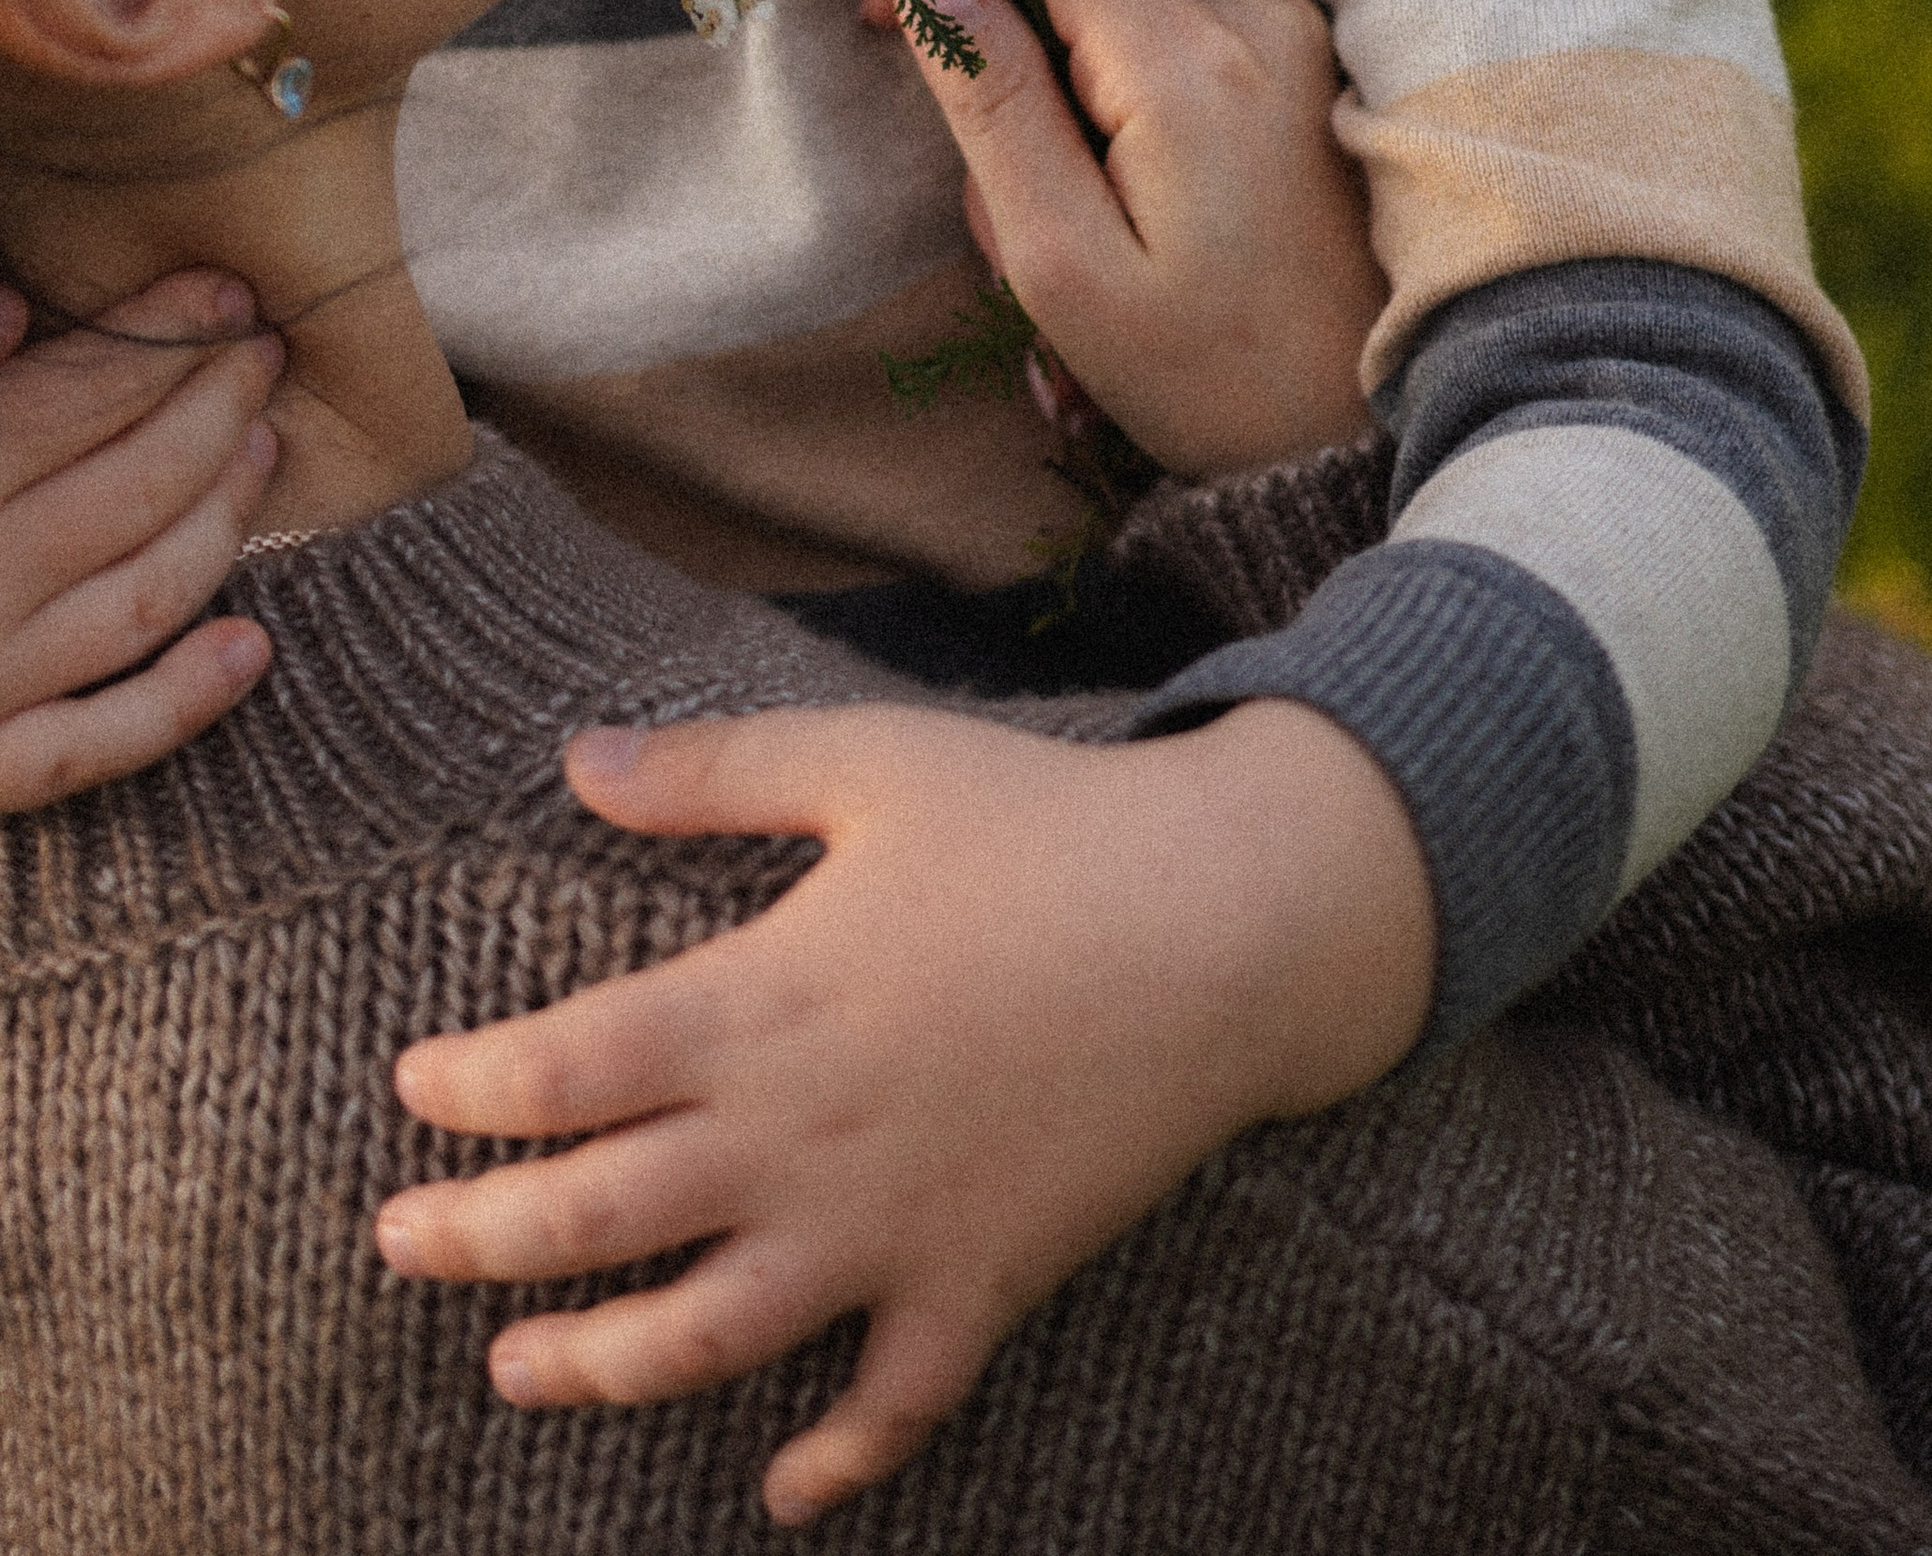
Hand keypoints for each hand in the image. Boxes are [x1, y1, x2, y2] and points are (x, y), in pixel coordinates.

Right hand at [0, 267, 281, 809]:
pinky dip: (178, 705)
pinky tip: (250, 650)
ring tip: (264, 451)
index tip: (224, 291)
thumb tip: (14, 309)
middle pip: (126, 486)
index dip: (157, 338)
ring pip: (136, 599)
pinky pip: (85, 751)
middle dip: (211, 409)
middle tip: (264, 351)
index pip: (67, 399)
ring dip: (219, 521)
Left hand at [378, 692, 1433, 1522]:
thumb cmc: (1044, 822)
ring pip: (706, 1338)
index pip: (564, 1071)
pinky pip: (894, 1404)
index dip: (471, 1091)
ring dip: (598, 1368)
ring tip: (520, 1372)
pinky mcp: (980, 1280)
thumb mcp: (871, 763)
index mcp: (765, 1001)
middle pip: (596, 1218)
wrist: (1226, 922)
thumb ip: (719, 770)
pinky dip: (835, 1464)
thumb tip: (577, 759)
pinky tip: (781, 1496)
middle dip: (478, 1242)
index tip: (416, 1090)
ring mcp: (888, 1226)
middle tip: (397, 1250)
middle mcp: (801, 1135)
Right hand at [865, 0, 1385, 473]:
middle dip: (1009, 82)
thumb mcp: (1064, 261)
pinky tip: (1144, 224)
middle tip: (1013, 224)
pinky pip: (1169, 59)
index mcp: (1189, 59)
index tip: (888, 26)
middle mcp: (1255, 15)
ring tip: (1091, 248)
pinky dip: (1126, 126)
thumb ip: (993, 100)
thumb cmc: (1208, 375)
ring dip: (1068, 122)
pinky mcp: (1304, 67)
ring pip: (1110, 30)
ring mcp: (1292, 36)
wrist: (1361, 434)